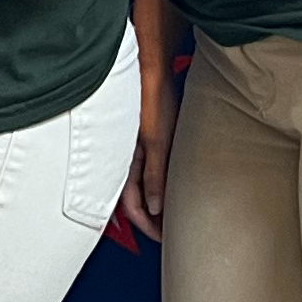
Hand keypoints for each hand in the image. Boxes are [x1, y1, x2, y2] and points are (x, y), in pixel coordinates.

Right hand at [116, 56, 175, 242]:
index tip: (164, 239)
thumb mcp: (156, 139)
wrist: (152, 62)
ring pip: (145, 183)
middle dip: (153, 218)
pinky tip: (176, 182)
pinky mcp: (149, 135)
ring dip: (159, 200)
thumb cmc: (151, 96)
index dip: (147, 226)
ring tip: (177, 212)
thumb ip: (154, 174)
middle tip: (172, 232)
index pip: (132, 205)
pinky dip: (162, 182)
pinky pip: (152, 167)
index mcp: (124, 161)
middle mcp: (128, 157)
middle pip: (137, 198)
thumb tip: (156, 208)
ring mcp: (137, 146)